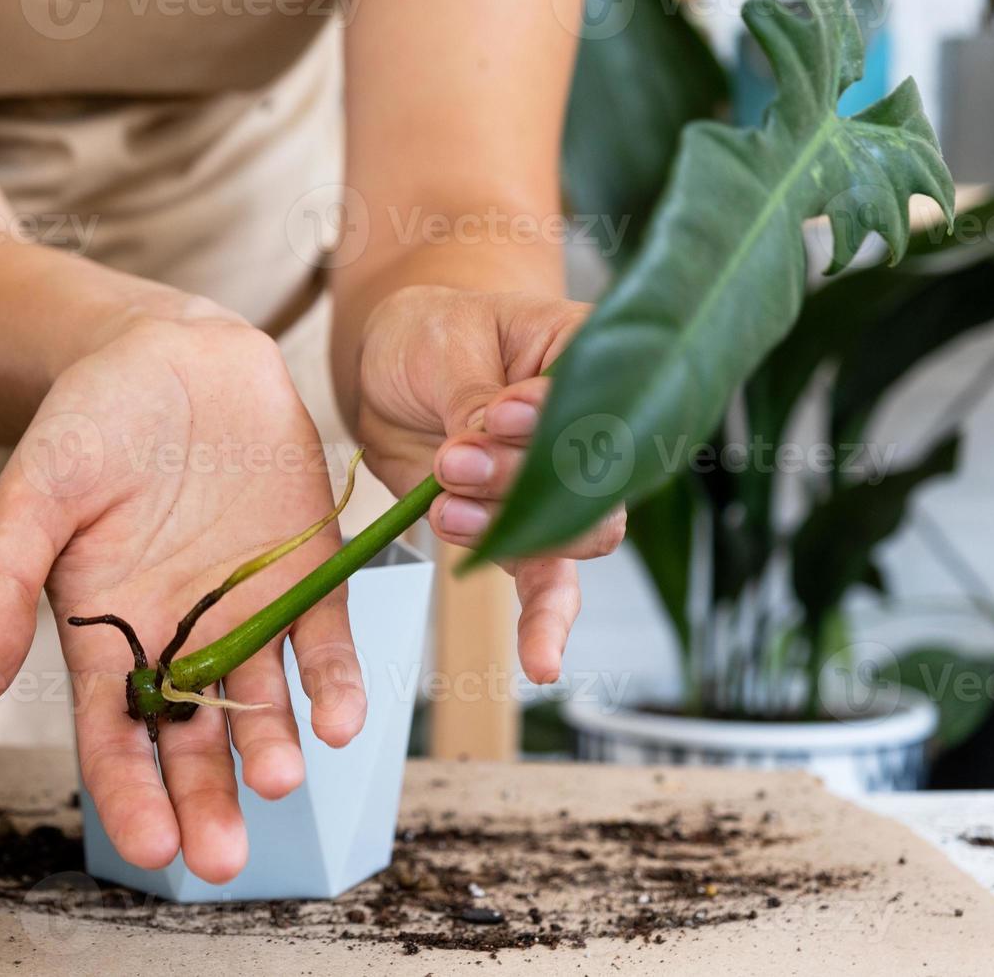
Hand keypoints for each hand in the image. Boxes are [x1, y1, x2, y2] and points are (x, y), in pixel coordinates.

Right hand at [0, 313, 364, 883]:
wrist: (175, 354)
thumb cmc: (91, 423)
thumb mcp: (32, 497)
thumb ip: (2, 585)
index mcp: (108, 631)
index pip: (114, 733)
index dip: (129, 792)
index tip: (148, 844)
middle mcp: (181, 635)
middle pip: (192, 737)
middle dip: (204, 798)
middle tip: (220, 856)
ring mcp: (248, 609)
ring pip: (261, 700)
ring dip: (270, 746)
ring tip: (278, 780)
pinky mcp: (306, 575)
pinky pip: (325, 640)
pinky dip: (335, 681)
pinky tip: (341, 719)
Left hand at [355, 285, 626, 682]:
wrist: (389, 366)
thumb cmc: (430, 332)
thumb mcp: (446, 346)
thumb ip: (469, 402)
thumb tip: (476, 451)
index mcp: (592, 359)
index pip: (603, 402)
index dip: (557, 423)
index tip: (500, 411)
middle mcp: (591, 430)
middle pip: (595, 481)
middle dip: (522, 482)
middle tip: (457, 460)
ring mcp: (558, 488)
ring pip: (571, 535)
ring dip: (505, 528)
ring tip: (445, 504)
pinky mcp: (518, 531)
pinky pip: (545, 584)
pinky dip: (543, 624)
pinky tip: (542, 662)